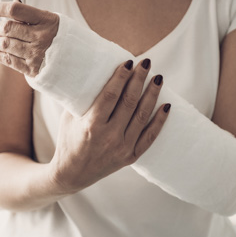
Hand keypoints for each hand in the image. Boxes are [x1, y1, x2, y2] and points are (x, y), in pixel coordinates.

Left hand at [0, 0, 58, 76]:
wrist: (77, 61)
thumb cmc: (60, 36)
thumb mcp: (50, 21)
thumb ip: (31, 15)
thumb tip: (11, 2)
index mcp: (47, 20)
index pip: (16, 10)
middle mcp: (42, 37)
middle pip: (8, 29)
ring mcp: (37, 54)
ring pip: (6, 45)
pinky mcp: (33, 69)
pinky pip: (9, 61)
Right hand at [49, 59, 170, 193]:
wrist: (72, 174)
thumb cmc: (68, 140)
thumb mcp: (68, 118)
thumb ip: (81, 98)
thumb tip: (90, 70)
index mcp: (91, 125)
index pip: (111, 95)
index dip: (121, 77)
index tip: (129, 62)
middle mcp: (109, 137)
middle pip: (129, 102)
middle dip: (139, 79)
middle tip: (146, 63)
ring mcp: (122, 148)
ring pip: (142, 116)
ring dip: (152, 95)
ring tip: (158, 78)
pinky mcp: (131, 157)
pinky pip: (150, 137)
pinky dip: (160, 121)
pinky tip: (166, 106)